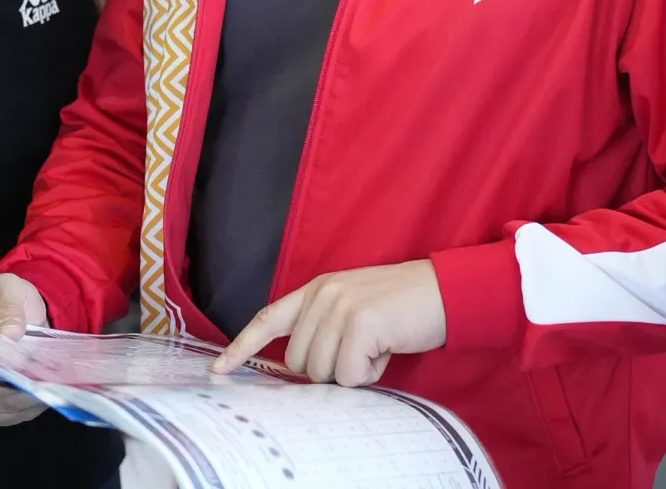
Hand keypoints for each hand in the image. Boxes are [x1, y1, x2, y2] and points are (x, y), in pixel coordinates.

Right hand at [0, 274, 51, 425]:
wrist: (30, 317)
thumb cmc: (11, 302)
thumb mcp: (8, 290)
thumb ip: (6, 308)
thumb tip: (9, 334)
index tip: (7, 354)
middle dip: (6, 380)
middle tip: (31, 372)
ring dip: (22, 394)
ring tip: (43, 382)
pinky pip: (12, 414)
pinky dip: (30, 404)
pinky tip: (46, 392)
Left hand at [212, 260, 447, 385]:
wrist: (446, 292)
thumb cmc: (403, 308)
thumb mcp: (355, 309)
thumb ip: (323, 329)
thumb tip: (299, 368)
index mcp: (317, 289)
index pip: (269, 318)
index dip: (242, 346)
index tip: (219, 369)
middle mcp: (323, 294)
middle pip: (300, 362)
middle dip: (330, 369)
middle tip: (364, 350)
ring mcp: (341, 307)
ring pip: (323, 372)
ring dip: (353, 371)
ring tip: (378, 346)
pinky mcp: (361, 323)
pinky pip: (349, 375)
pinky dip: (370, 373)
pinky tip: (387, 350)